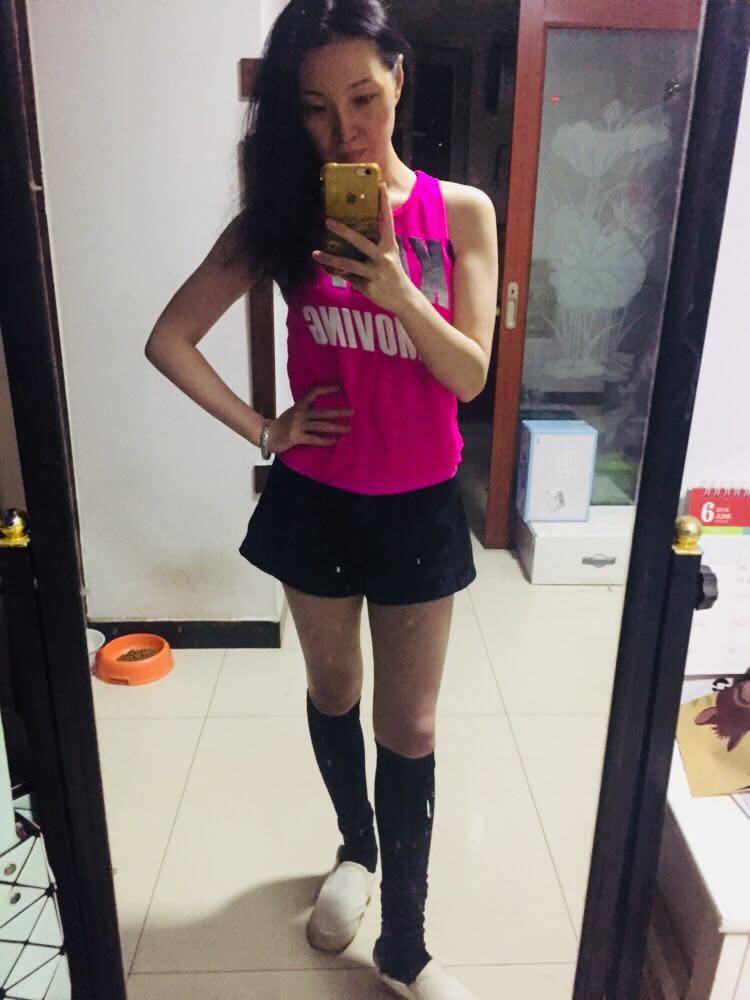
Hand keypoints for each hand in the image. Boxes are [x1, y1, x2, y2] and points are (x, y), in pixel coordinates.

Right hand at [267, 384, 352, 453]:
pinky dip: (325, 440)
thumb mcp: (294, 412)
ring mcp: (297, 426)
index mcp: (299, 405)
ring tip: (348, 428)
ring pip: (320, 426)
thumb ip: (307, 408)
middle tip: (352, 412)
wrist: (267, 434)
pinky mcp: (296, 437)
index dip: (327, 389)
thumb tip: (324, 407)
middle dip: (338, 412)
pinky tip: (334, 441)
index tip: (340, 387)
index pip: (314, 392)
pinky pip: (313, 439)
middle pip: (322, 412)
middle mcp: (299, 414)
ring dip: (336, 427)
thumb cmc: (283, 424)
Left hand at [312, 183, 415, 314]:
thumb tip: (354, 231)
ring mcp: (375, 273)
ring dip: (330, 259)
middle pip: (361, 242)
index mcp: (389, 246)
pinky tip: (325, 268)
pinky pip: (347, 277)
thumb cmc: (393, 273)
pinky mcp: (367, 286)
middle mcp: (383, 258)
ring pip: (348, 264)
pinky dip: (336, 272)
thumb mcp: (389, 256)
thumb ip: (376, 244)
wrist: (402, 299)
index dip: (384, 203)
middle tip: (328, 221)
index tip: (380, 186)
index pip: (387, 221)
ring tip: (315, 254)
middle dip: (344, 231)